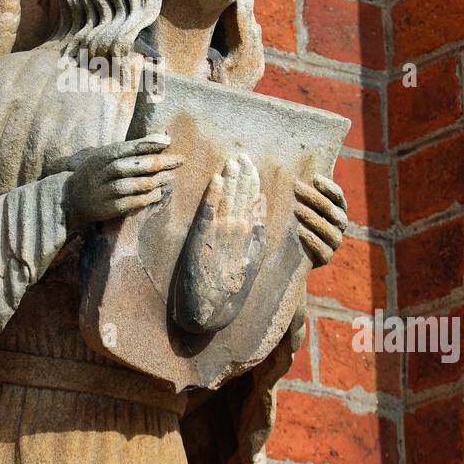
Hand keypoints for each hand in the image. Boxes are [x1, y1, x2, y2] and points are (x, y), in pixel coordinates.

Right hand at [62, 133, 181, 232]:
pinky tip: (158, 194)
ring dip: (153, 181)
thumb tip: (162, 138)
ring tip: (171, 177)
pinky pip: (128, 203)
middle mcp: (101, 173)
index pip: (125, 147)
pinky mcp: (107, 209)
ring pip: (129, 185)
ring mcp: (103, 191)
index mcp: (101, 156)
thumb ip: (129, 149)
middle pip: (129, 165)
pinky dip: (145, 198)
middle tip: (178, 160)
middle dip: (155, 162)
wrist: (70, 199)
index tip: (168, 141)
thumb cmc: (96, 174)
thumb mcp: (105, 157)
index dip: (147, 144)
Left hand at [174, 152, 264, 334]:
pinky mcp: (203, 237)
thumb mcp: (251, 263)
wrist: (210, 307)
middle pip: (243, 197)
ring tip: (232, 162)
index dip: (254, 184)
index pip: (255, 204)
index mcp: (252, 239)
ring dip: (231, 179)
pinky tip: (217, 179)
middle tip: (243, 156)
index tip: (253, 168)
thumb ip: (257, 238)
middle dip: (244, 175)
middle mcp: (240, 233)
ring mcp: (222, 234)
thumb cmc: (229, 289)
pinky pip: (210, 210)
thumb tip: (260, 213)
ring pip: (229, 199)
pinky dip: (214, 194)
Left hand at [294, 175, 346, 265]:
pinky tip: (300, 231)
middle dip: (315, 198)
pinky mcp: (325, 257)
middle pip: (332, 210)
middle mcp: (339, 224)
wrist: (287, 252)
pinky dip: (313, 239)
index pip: (337, 195)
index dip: (328, 186)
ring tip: (297, 209)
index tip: (313, 177)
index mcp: (336, 208)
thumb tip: (275, 158)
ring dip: (314, 218)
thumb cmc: (290, 218)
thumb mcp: (295, 201)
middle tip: (297, 188)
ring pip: (329, 229)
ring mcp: (333, 241)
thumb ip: (296, 186)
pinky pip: (323, 249)